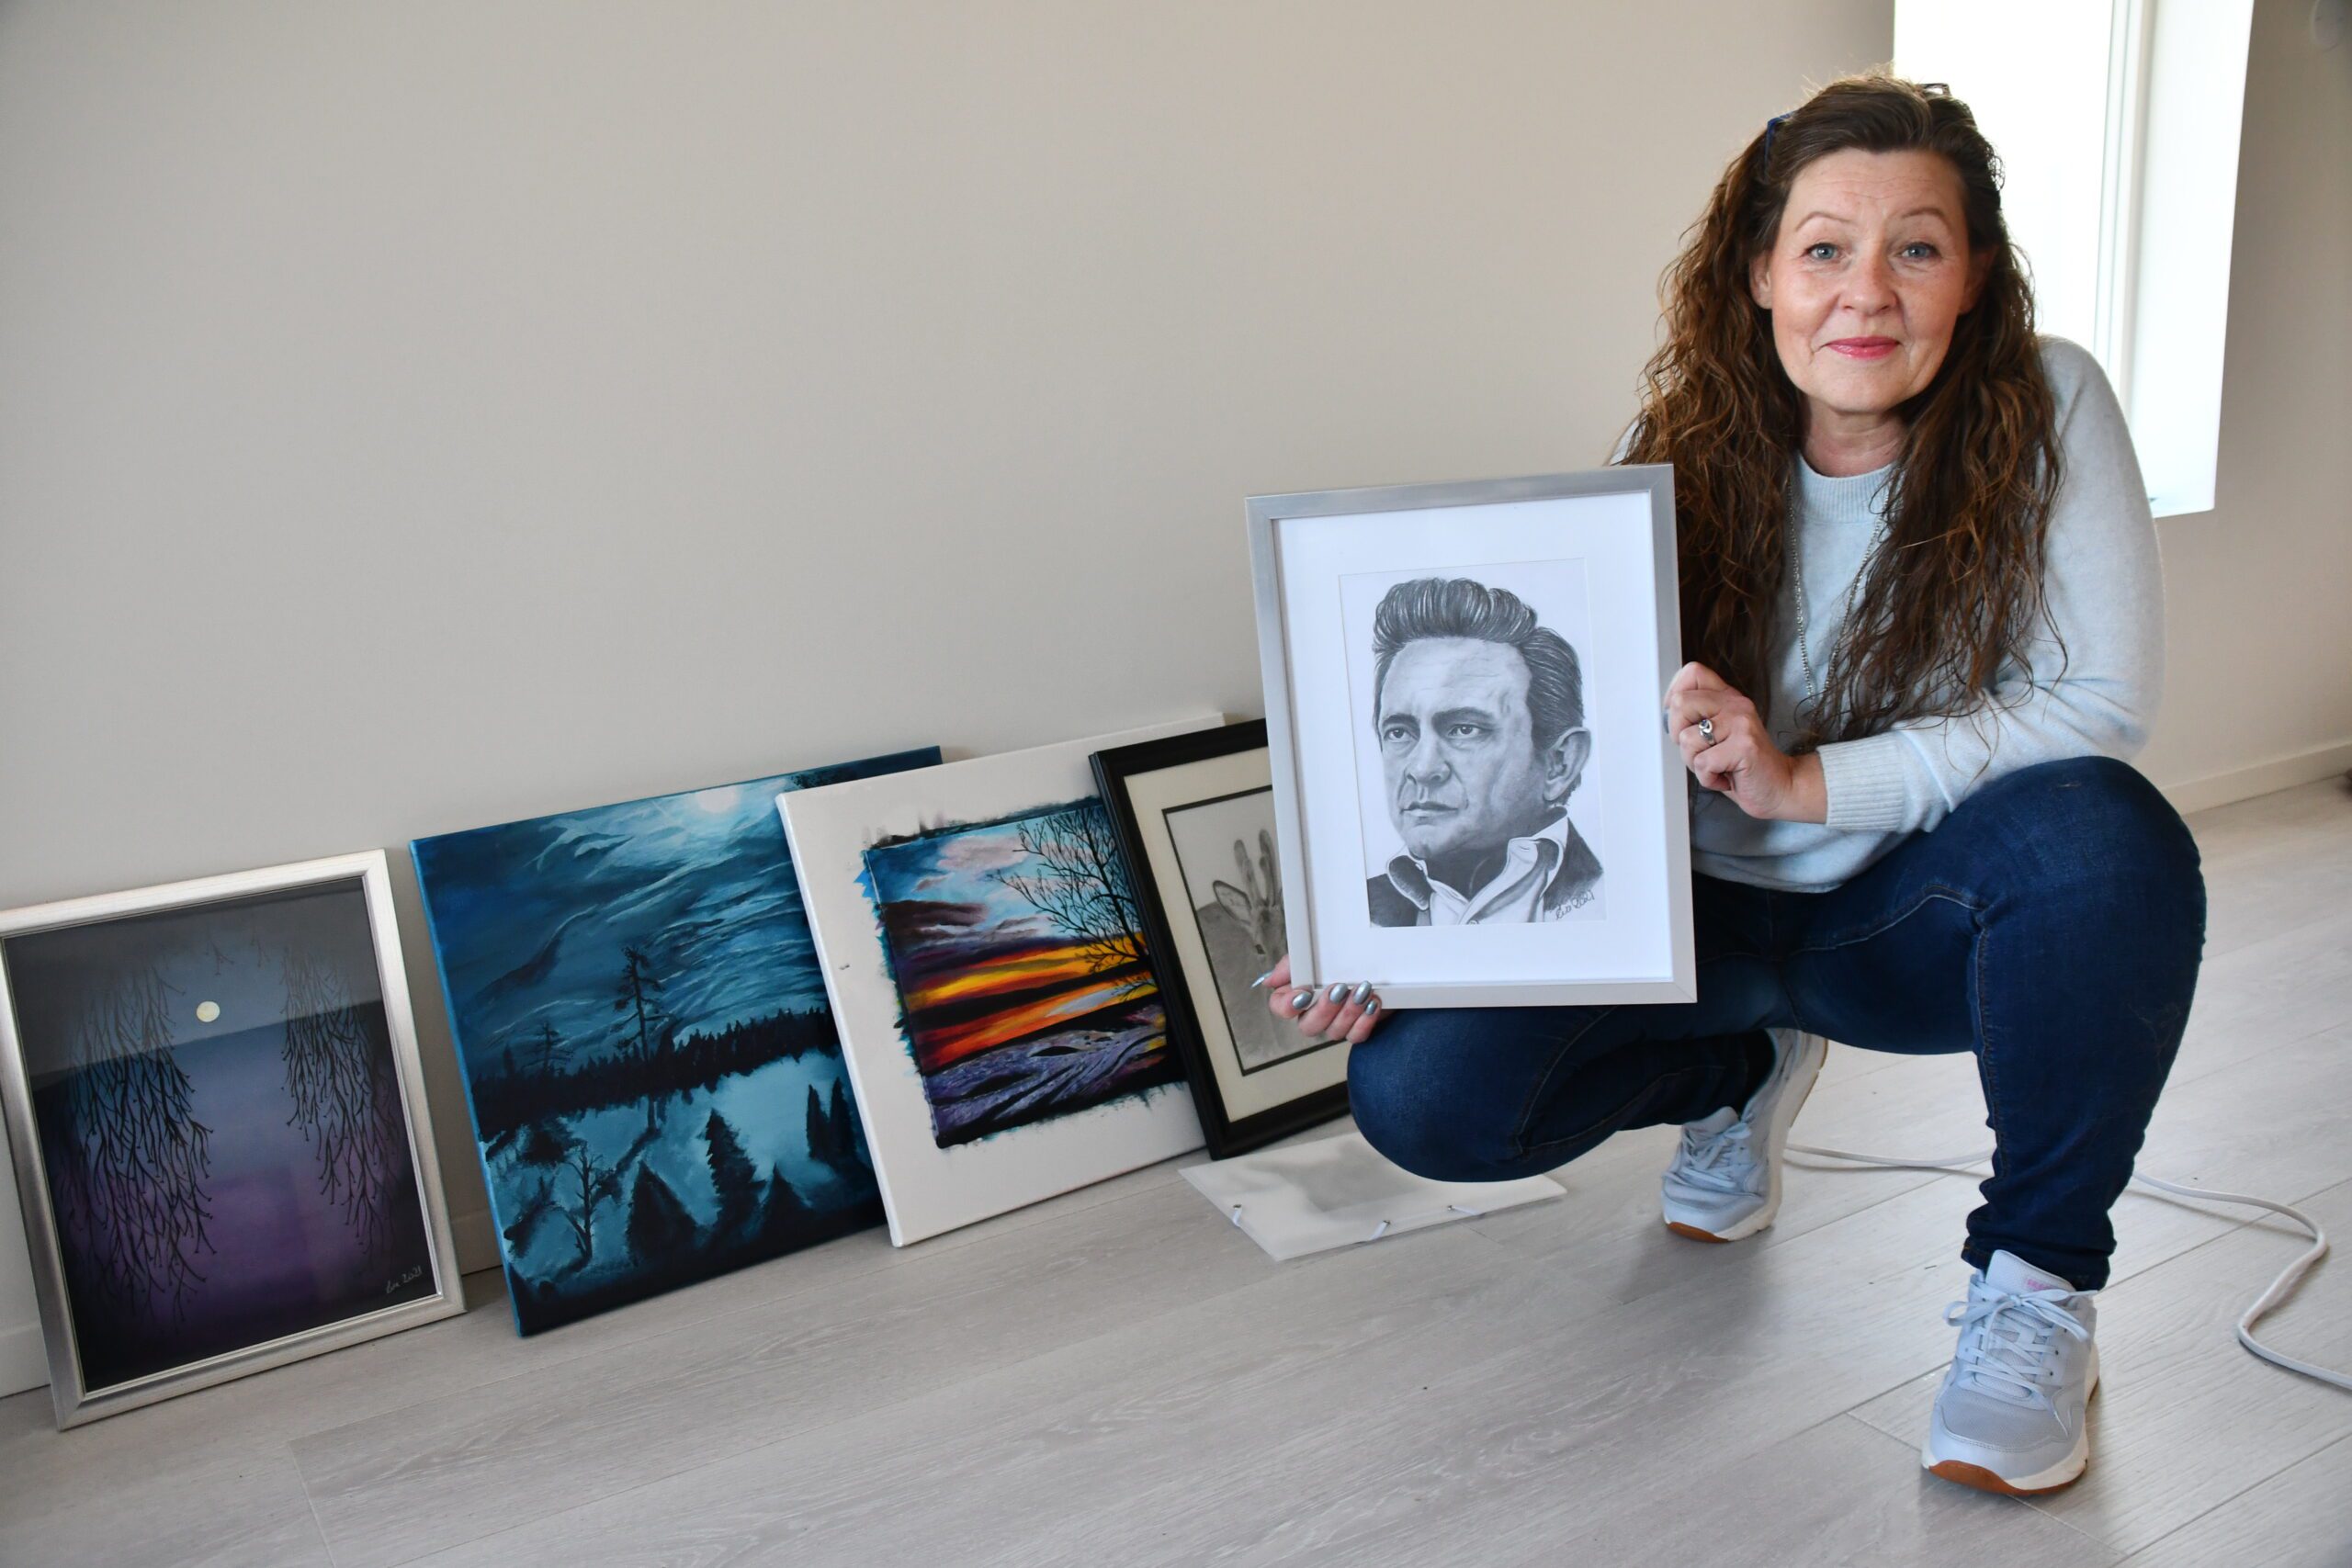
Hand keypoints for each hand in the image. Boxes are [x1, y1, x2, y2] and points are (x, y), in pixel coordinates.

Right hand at [1258, 955, 1384, 1044]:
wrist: (1376, 963)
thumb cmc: (1341, 960)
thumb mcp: (1314, 955)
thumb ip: (1291, 966)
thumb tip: (1268, 981)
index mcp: (1298, 996)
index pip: (1280, 1008)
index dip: (1288, 1005)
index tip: (1304, 994)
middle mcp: (1314, 1014)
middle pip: (1308, 1026)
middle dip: (1324, 1009)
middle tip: (1338, 990)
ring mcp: (1336, 1024)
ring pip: (1334, 1032)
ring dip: (1349, 1012)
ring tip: (1362, 991)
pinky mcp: (1358, 1029)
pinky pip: (1356, 1036)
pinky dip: (1365, 1021)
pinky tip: (1372, 1005)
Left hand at [1664, 661, 1826, 823]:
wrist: (1779, 787)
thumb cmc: (1742, 766)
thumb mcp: (1717, 735)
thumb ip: (1696, 718)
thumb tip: (1666, 713)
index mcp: (1727, 698)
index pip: (1692, 673)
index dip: (1675, 697)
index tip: (1682, 722)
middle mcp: (1735, 704)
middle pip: (1680, 703)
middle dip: (1678, 735)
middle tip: (1700, 751)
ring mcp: (1741, 723)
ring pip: (1687, 739)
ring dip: (1695, 763)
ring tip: (1718, 766)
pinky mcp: (1745, 746)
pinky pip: (1703, 763)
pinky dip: (1708, 778)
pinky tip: (1725, 777)